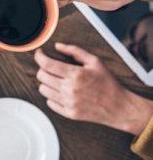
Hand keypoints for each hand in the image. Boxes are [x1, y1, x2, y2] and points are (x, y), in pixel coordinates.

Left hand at [35, 43, 152, 134]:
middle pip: (41, 76)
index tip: (39, 54)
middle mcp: (70, 89)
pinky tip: (60, 91)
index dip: (39, 56)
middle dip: (43, 68)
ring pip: (43, 89)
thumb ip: (74, 51)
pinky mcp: (69, 113)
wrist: (118, 107)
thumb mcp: (94, 61)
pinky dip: (52, 96)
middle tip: (50, 67)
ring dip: (46, 82)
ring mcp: (68, 102)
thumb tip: (58, 46)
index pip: (47, 64)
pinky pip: (49, 103)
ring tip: (56, 80)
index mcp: (76, 74)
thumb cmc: (107, 83)